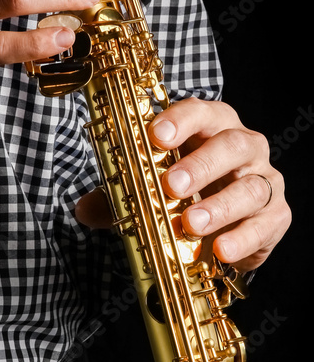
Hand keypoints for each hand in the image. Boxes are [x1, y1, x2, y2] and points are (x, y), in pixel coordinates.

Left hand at [76, 98, 290, 272]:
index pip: (201, 112)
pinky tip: (220, 250)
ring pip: (251, 185)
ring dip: (220, 205)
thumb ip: (120, 195)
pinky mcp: (277, 214)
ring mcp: (264, 179)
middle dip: (201, 164)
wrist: (225, 221)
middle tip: (172, 186)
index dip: (180, 120)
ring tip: (191, 223)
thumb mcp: (151, 186)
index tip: (156, 135)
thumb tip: (84, 209)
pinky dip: (243, 237)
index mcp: (212, 128)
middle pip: (232, 144)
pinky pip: (266, 223)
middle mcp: (244, 147)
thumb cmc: (187, 191)